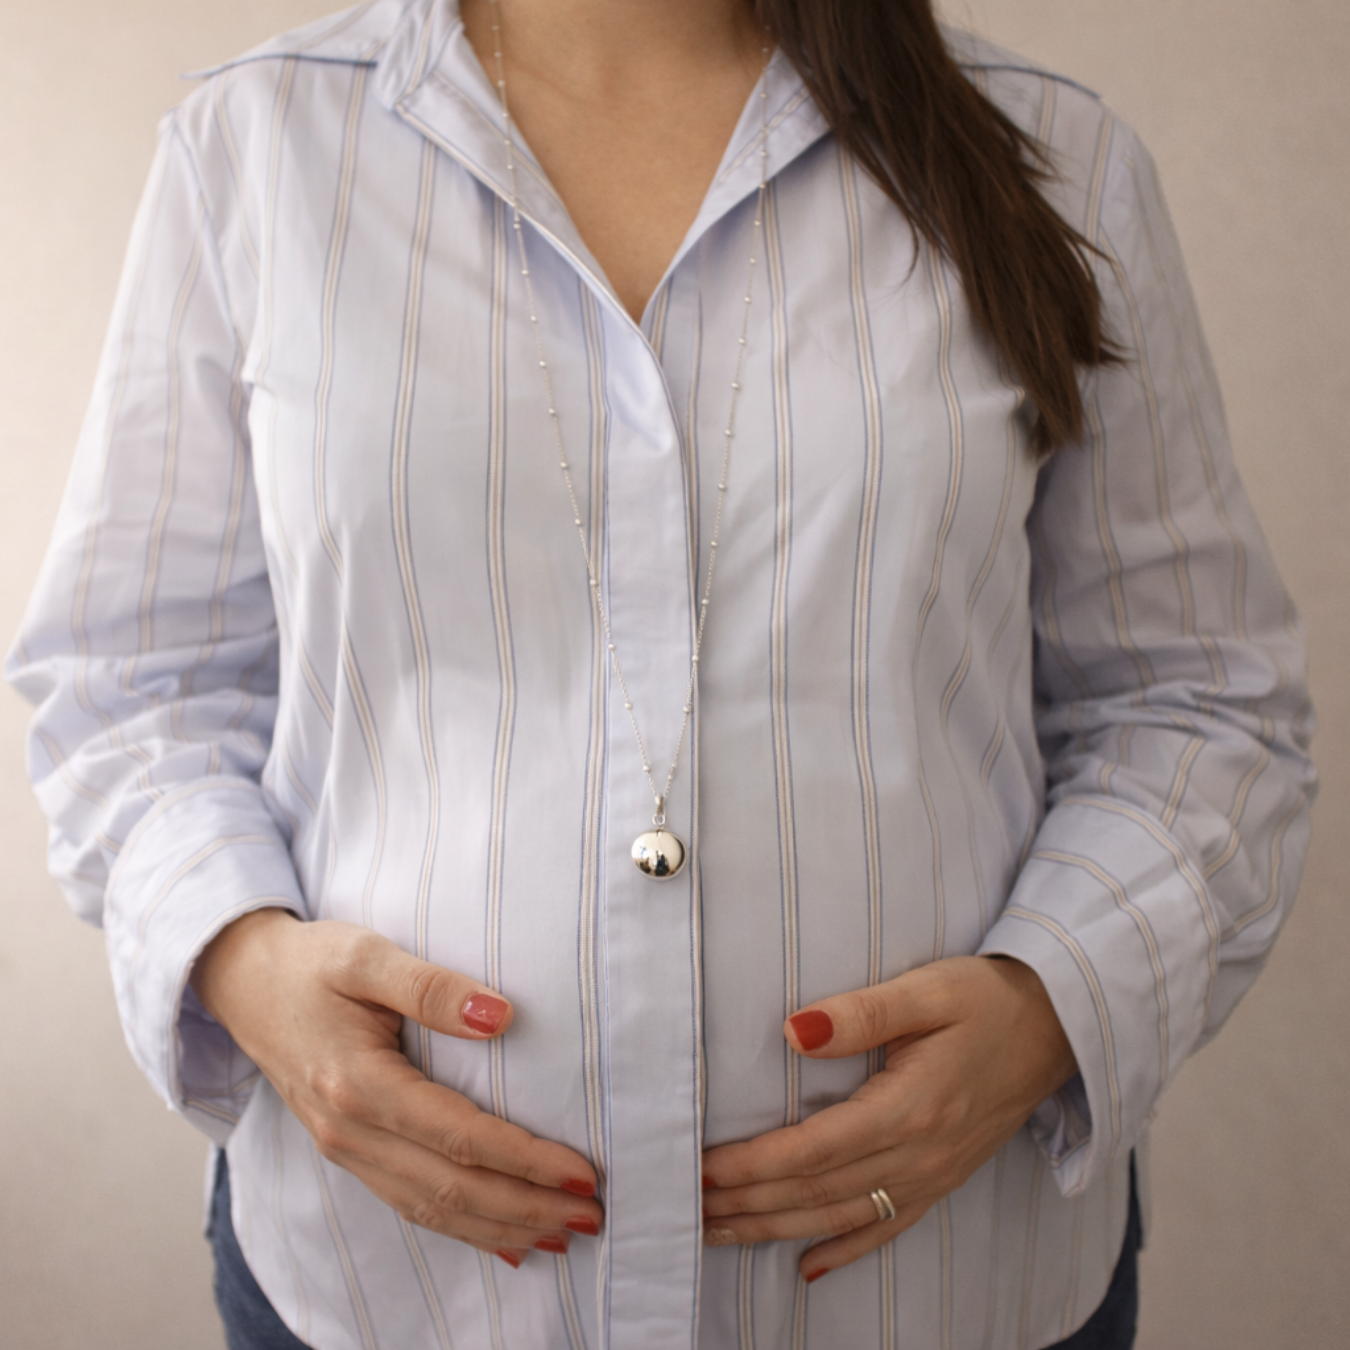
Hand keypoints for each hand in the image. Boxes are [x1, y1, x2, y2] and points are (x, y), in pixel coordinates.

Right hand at [191, 910, 603, 1267]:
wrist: (239, 981)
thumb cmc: (307, 963)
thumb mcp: (364, 954)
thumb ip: (431, 986)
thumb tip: (501, 1016)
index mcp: (359, 1084)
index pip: (459, 1137)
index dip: (524, 1159)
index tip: (580, 1170)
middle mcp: (350, 1130)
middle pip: (451, 1188)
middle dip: (526, 1207)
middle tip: (591, 1214)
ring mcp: (345, 1148)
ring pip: (431, 1208)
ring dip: (500, 1228)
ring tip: (561, 1236)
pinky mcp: (347, 1150)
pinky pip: (408, 1203)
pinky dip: (459, 1228)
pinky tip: (502, 1241)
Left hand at [700, 955, 1075, 1281]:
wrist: (1060, 1027)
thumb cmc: (989, 1000)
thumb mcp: (928, 991)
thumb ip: (860, 1013)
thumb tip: (793, 1031)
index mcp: (909, 1108)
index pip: (812, 1149)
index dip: (752, 1164)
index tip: (702, 1169)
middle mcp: (919, 1154)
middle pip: (816, 1192)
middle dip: (747, 1204)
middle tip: (686, 1209)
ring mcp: (932, 1174)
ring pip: (841, 1217)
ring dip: (775, 1230)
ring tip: (719, 1234)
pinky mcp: (943, 1178)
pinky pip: (887, 1227)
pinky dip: (844, 1251)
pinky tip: (808, 1268)